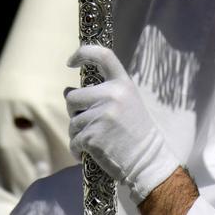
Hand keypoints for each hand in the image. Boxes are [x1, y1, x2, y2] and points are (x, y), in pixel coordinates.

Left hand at [66, 45, 181, 203]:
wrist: (147, 161)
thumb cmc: (136, 132)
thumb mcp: (126, 104)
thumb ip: (101, 94)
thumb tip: (67, 91)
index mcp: (123, 84)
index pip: (102, 55)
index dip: (83, 53)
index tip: (70, 62)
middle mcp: (111, 95)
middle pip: (73, 97)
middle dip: (75, 111)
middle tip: (88, 123)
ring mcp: (101, 116)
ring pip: (72, 122)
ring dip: (77, 134)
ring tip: (95, 141)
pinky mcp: (92, 136)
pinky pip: (73, 140)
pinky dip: (78, 149)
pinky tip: (90, 153)